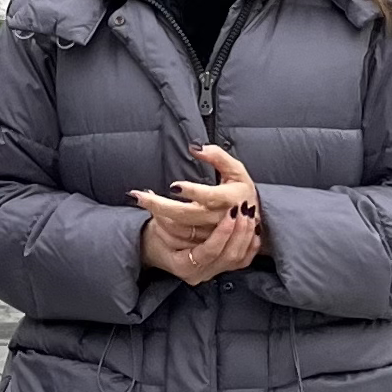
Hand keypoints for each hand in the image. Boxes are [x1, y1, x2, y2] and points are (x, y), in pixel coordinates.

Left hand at [132, 145, 264, 285]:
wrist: (254, 219)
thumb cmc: (241, 189)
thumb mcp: (236, 169)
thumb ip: (218, 156)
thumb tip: (196, 147)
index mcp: (230, 198)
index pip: (209, 197)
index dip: (192, 192)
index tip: (173, 185)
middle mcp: (221, 219)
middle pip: (186, 215)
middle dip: (159, 205)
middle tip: (137, 195)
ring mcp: (212, 234)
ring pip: (180, 229)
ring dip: (158, 216)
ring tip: (142, 200)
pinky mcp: (205, 244)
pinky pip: (180, 238)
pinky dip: (164, 226)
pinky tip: (152, 213)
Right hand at [139, 204, 258, 285]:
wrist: (159, 251)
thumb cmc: (157, 237)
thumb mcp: (156, 224)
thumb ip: (156, 210)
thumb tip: (143, 195)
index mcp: (184, 266)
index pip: (209, 252)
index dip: (221, 233)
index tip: (231, 212)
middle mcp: (201, 274)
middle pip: (228, 256)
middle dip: (239, 231)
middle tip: (245, 209)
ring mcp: (213, 273)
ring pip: (239, 258)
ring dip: (246, 235)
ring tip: (250, 214)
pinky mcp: (223, 268)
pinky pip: (244, 260)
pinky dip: (251, 244)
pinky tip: (254, 228)